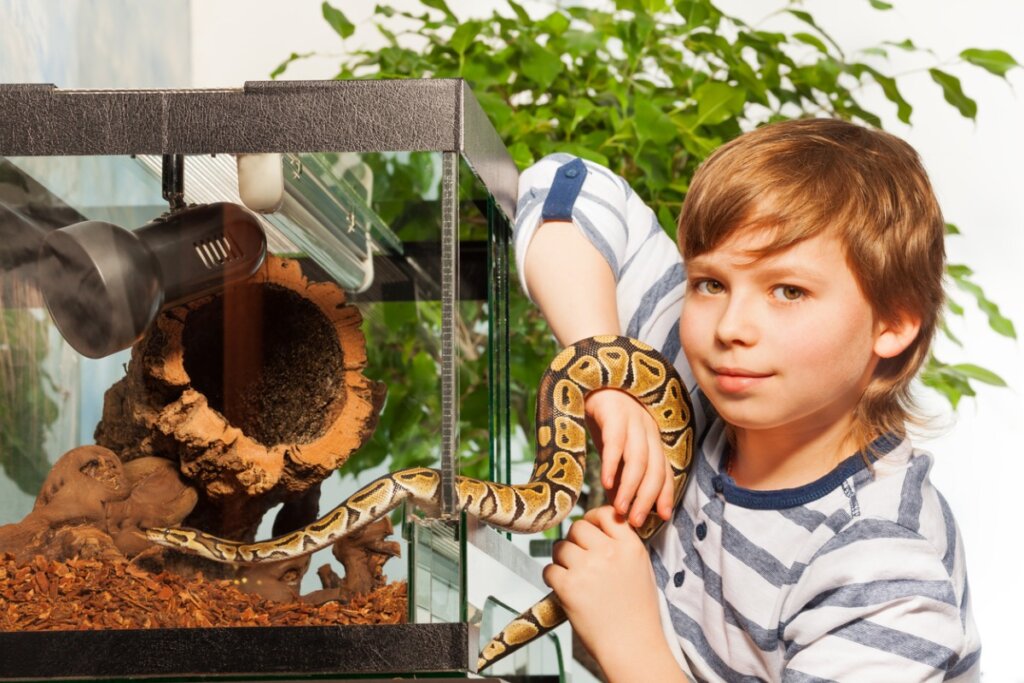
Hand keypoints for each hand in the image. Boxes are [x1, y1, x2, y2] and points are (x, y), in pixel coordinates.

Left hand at [542, 506, 663, 662]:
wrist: (632, 646)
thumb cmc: (637, 612)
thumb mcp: (640, 569)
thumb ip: (621, 546)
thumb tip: (595, 527)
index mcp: (630, 546)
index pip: (605, 513)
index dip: (592, 519)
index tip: (588, 530)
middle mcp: (609, 552)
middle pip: (577, 528)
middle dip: (575, 542)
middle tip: (579, 561)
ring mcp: (587, 568)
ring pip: (560, 547)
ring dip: (562, 560)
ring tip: (574, 578)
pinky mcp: (568, 586)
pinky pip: (549, 569)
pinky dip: (553, 579)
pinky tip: (565, 590)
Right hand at [586, 388, 673, 526]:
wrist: (588, 378)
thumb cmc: (601, 415)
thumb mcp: (613, 445)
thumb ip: (620, 471)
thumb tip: (619, 503)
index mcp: (652, 437)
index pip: (664, 470)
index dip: (665, 494)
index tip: (662, 517)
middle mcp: (647, 428)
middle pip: (654, 468)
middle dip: (647, 498)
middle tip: (635, 521)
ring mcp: (632, 418)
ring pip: (638, 458)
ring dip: (630, 487)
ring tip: (620, 508)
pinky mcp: (613, 411)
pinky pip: (616, 442)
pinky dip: (613, 464)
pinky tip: (606, 482)